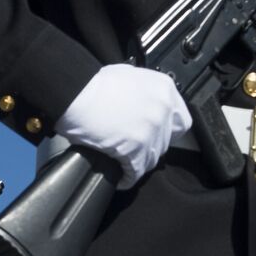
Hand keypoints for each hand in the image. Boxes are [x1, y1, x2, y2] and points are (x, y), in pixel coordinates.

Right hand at [54, 63, 190, 185]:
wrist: (74, 92)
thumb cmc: (94, 83)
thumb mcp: (130, 77)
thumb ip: (146, 93)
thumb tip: (146, 106)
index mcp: (165, 90)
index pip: (181, 121)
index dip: (168, 132)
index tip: (158, 136)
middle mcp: (163, 110)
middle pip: (166, 142)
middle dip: (151, 146)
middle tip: (136, 148)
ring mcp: (151, 130)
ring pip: (152, 158)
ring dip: (139, 162)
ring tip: (126, 164)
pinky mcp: (135, 148)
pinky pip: (136, 171)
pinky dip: (128, 177)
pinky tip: (121, 179)